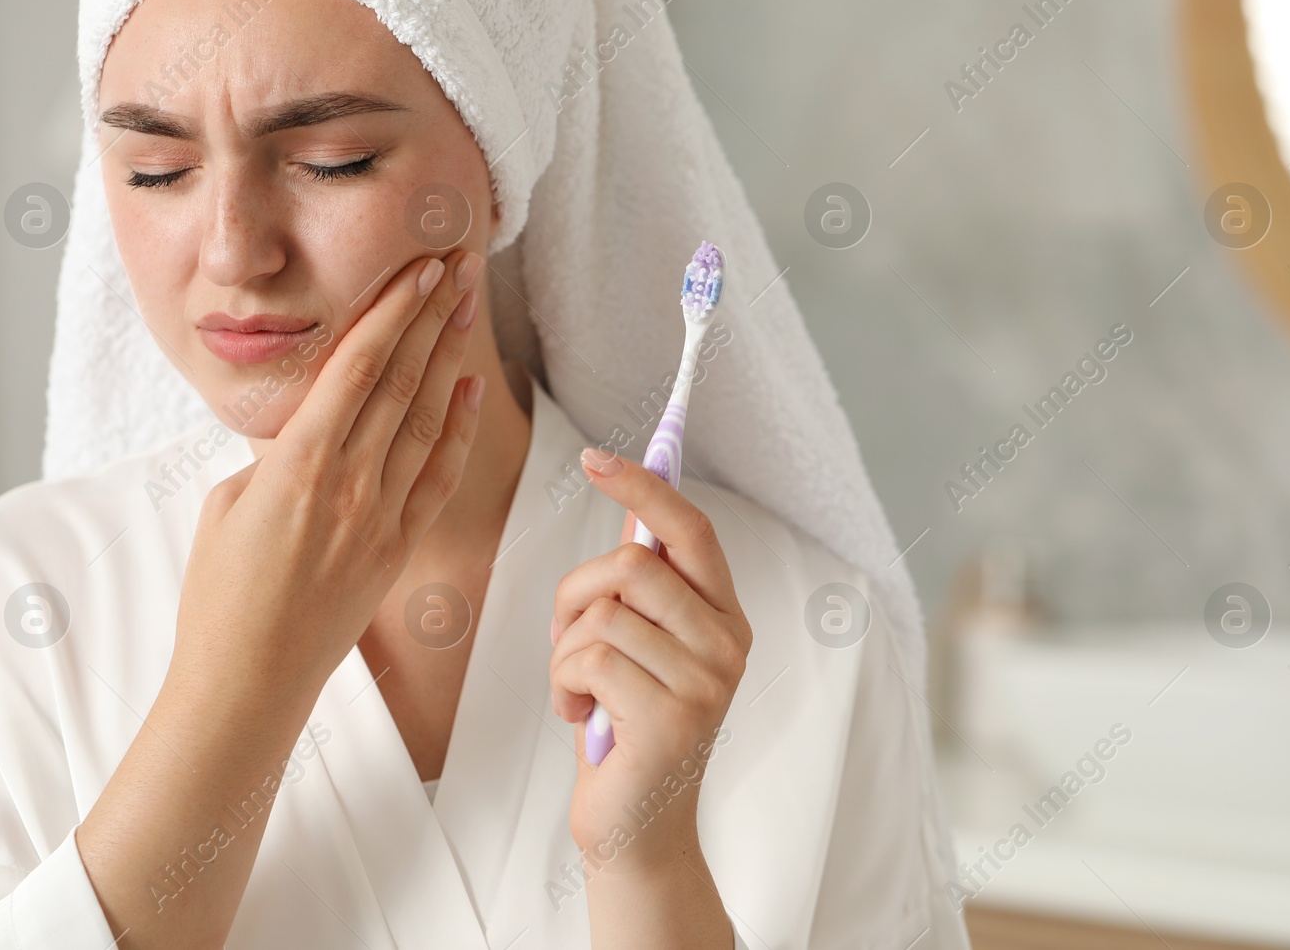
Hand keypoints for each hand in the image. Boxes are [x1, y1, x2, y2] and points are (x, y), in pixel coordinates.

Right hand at [171, 248, 485, 699]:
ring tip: (468, 305)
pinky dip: (456, 430)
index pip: (358, 365)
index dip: (392, 311)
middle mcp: (349, 482)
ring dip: (451, 356)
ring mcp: (381, 517)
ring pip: (426, 418)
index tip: (417, 268)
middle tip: (458, 264)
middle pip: (402, 378)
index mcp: (298, 463)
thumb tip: (309, 432)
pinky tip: (470, 389)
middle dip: (431, 315)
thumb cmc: (218, 596)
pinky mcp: (398, 550)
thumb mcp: (227, 505)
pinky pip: (438, 478)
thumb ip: (274, 458)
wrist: (246, 682)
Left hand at [549, 449, 751, 871]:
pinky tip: (578, 718)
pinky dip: (562, 685)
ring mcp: (706, 682)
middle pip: (632, 563)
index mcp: (725, 617)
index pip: (691, 530)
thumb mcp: (636, 648)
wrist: (636, 831)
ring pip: (602, 614)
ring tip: (580, 692)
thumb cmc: (625, 730)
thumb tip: (628, 502)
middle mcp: (728, 644)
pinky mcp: (672, 718)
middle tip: (569, 641)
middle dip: (575, 595)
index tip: (596, 459)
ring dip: (564, 652)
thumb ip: (638, 588)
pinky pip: (588, 659)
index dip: (645, 486)